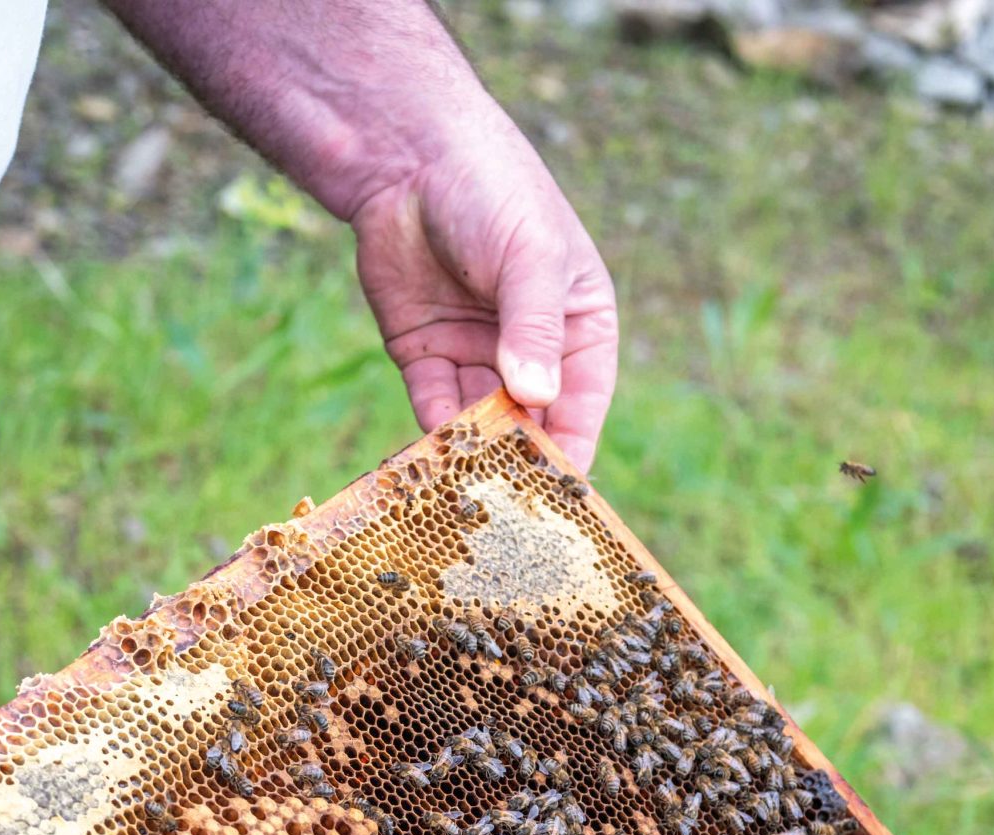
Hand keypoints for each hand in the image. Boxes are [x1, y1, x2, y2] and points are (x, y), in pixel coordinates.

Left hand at [348, 122, 617, 471]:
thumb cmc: (493, 195)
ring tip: (466, 500)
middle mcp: (529, 348)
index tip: (564, 496)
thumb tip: (535, 398)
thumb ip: (533, 330)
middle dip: (519, 462)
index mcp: (579, 322)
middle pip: (529, 419)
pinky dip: (430, 439)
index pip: (583, 398)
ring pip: (477, 421)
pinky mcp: (423, 356)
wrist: (409, 163)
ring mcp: (474, 354)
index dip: (574, 445)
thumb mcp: (529, 258)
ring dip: (472, 457)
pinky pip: (431, 409)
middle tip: (510, 512)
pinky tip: (429, 467)